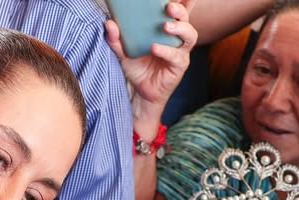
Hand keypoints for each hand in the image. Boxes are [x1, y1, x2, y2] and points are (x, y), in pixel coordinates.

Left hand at [106, 0, 196, 125]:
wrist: (141, 92)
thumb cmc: (138, 68)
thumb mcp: (124, 52)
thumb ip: (116, 39)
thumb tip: (109, 23)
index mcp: (166, 30)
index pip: (175, 13)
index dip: (180, 3)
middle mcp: (176, 38)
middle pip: (185, 20)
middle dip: (180, 10)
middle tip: (169, 6)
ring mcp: (180, 52)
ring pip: (189, 35)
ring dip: (179, 28)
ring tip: (166, 26)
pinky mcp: (179, 66)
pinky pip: (176, 56)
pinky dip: (166, 50)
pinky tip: (155, 47)